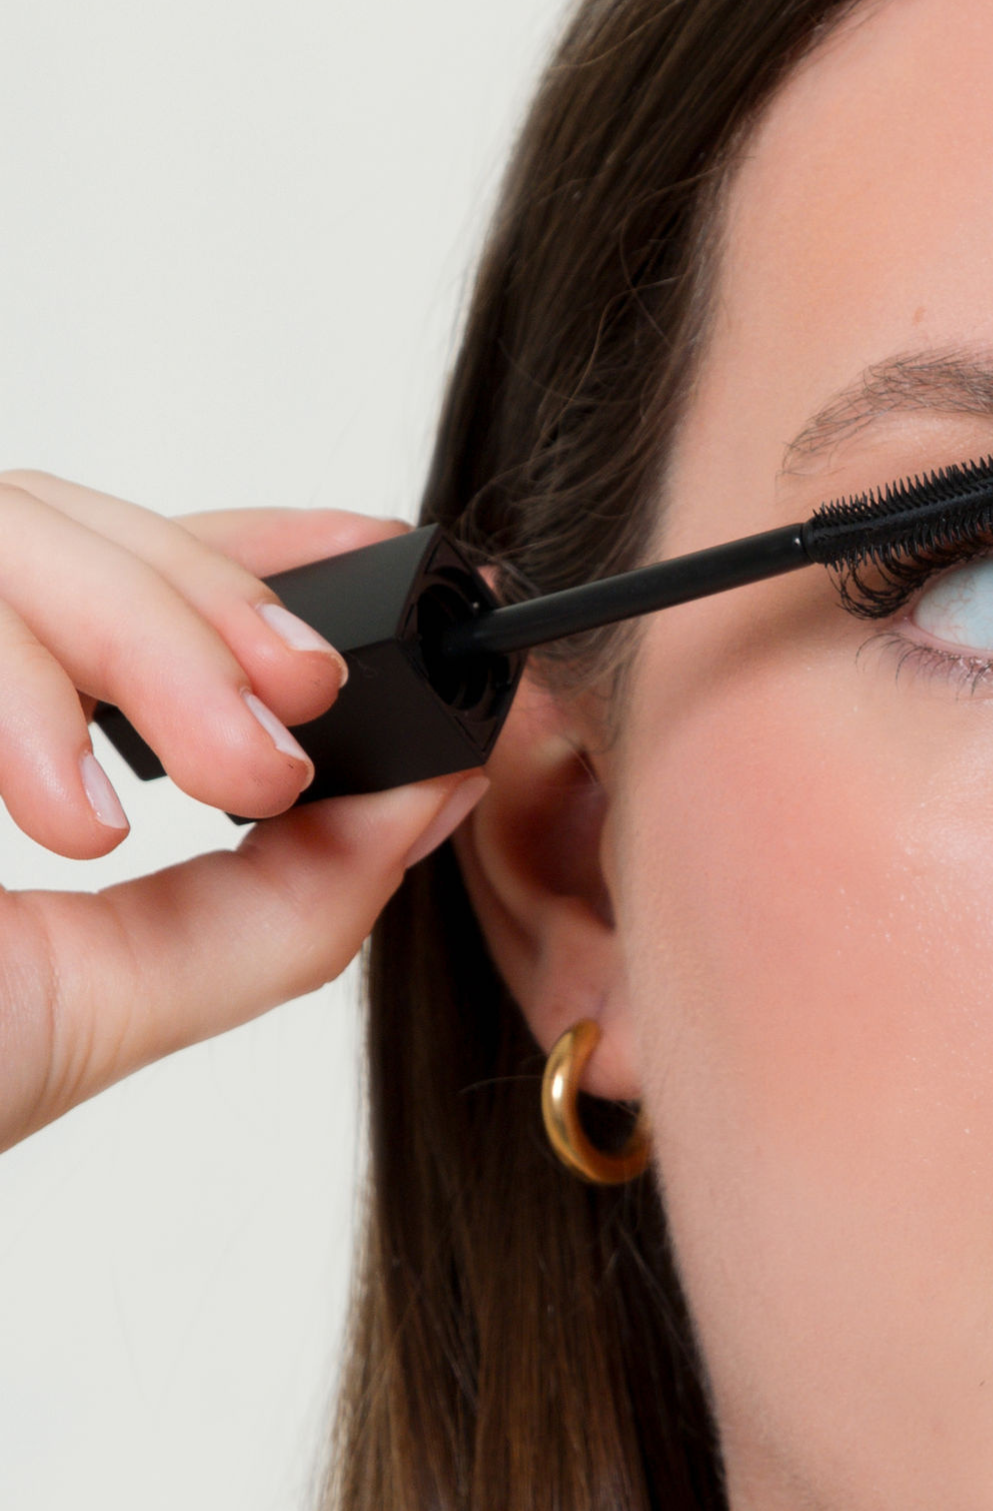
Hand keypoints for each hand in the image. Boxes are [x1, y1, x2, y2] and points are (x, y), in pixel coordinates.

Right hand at [0, 471, 484, 1153]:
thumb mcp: (114, 994)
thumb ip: (285, 899)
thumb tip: (432, 792)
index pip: (112, 554)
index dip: (249, 540)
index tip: (389, 559)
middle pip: (62, 516)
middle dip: (207, 608)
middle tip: (290, 735)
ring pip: (6, 522)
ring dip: (137, 640)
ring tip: (207, 788)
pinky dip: (16, 688)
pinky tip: (63, 809)